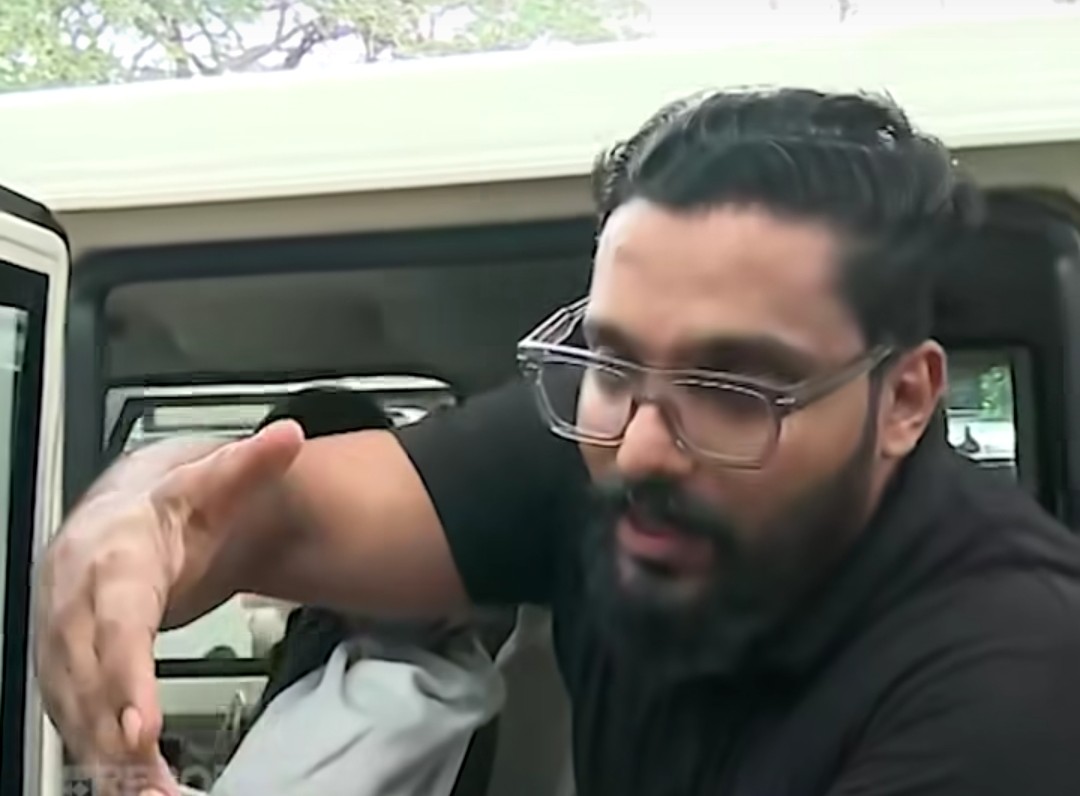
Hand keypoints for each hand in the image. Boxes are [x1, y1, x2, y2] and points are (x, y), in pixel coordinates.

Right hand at [34, 422, 302, 795]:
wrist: (124, 511)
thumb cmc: (170, 506)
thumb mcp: (213, 480)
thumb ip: (251, 464)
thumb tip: (288, 437)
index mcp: (113, 556)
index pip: (116, 622)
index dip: (125, 676)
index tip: (143, 727)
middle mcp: (76, 601)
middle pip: (87, 677)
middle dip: (114, 734)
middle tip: (151, 782)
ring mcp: (64, 638)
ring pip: (75, 708)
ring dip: (108, 760)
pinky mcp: (66, 666)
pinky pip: (77, 718)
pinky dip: (103, 757)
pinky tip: (137, 786)